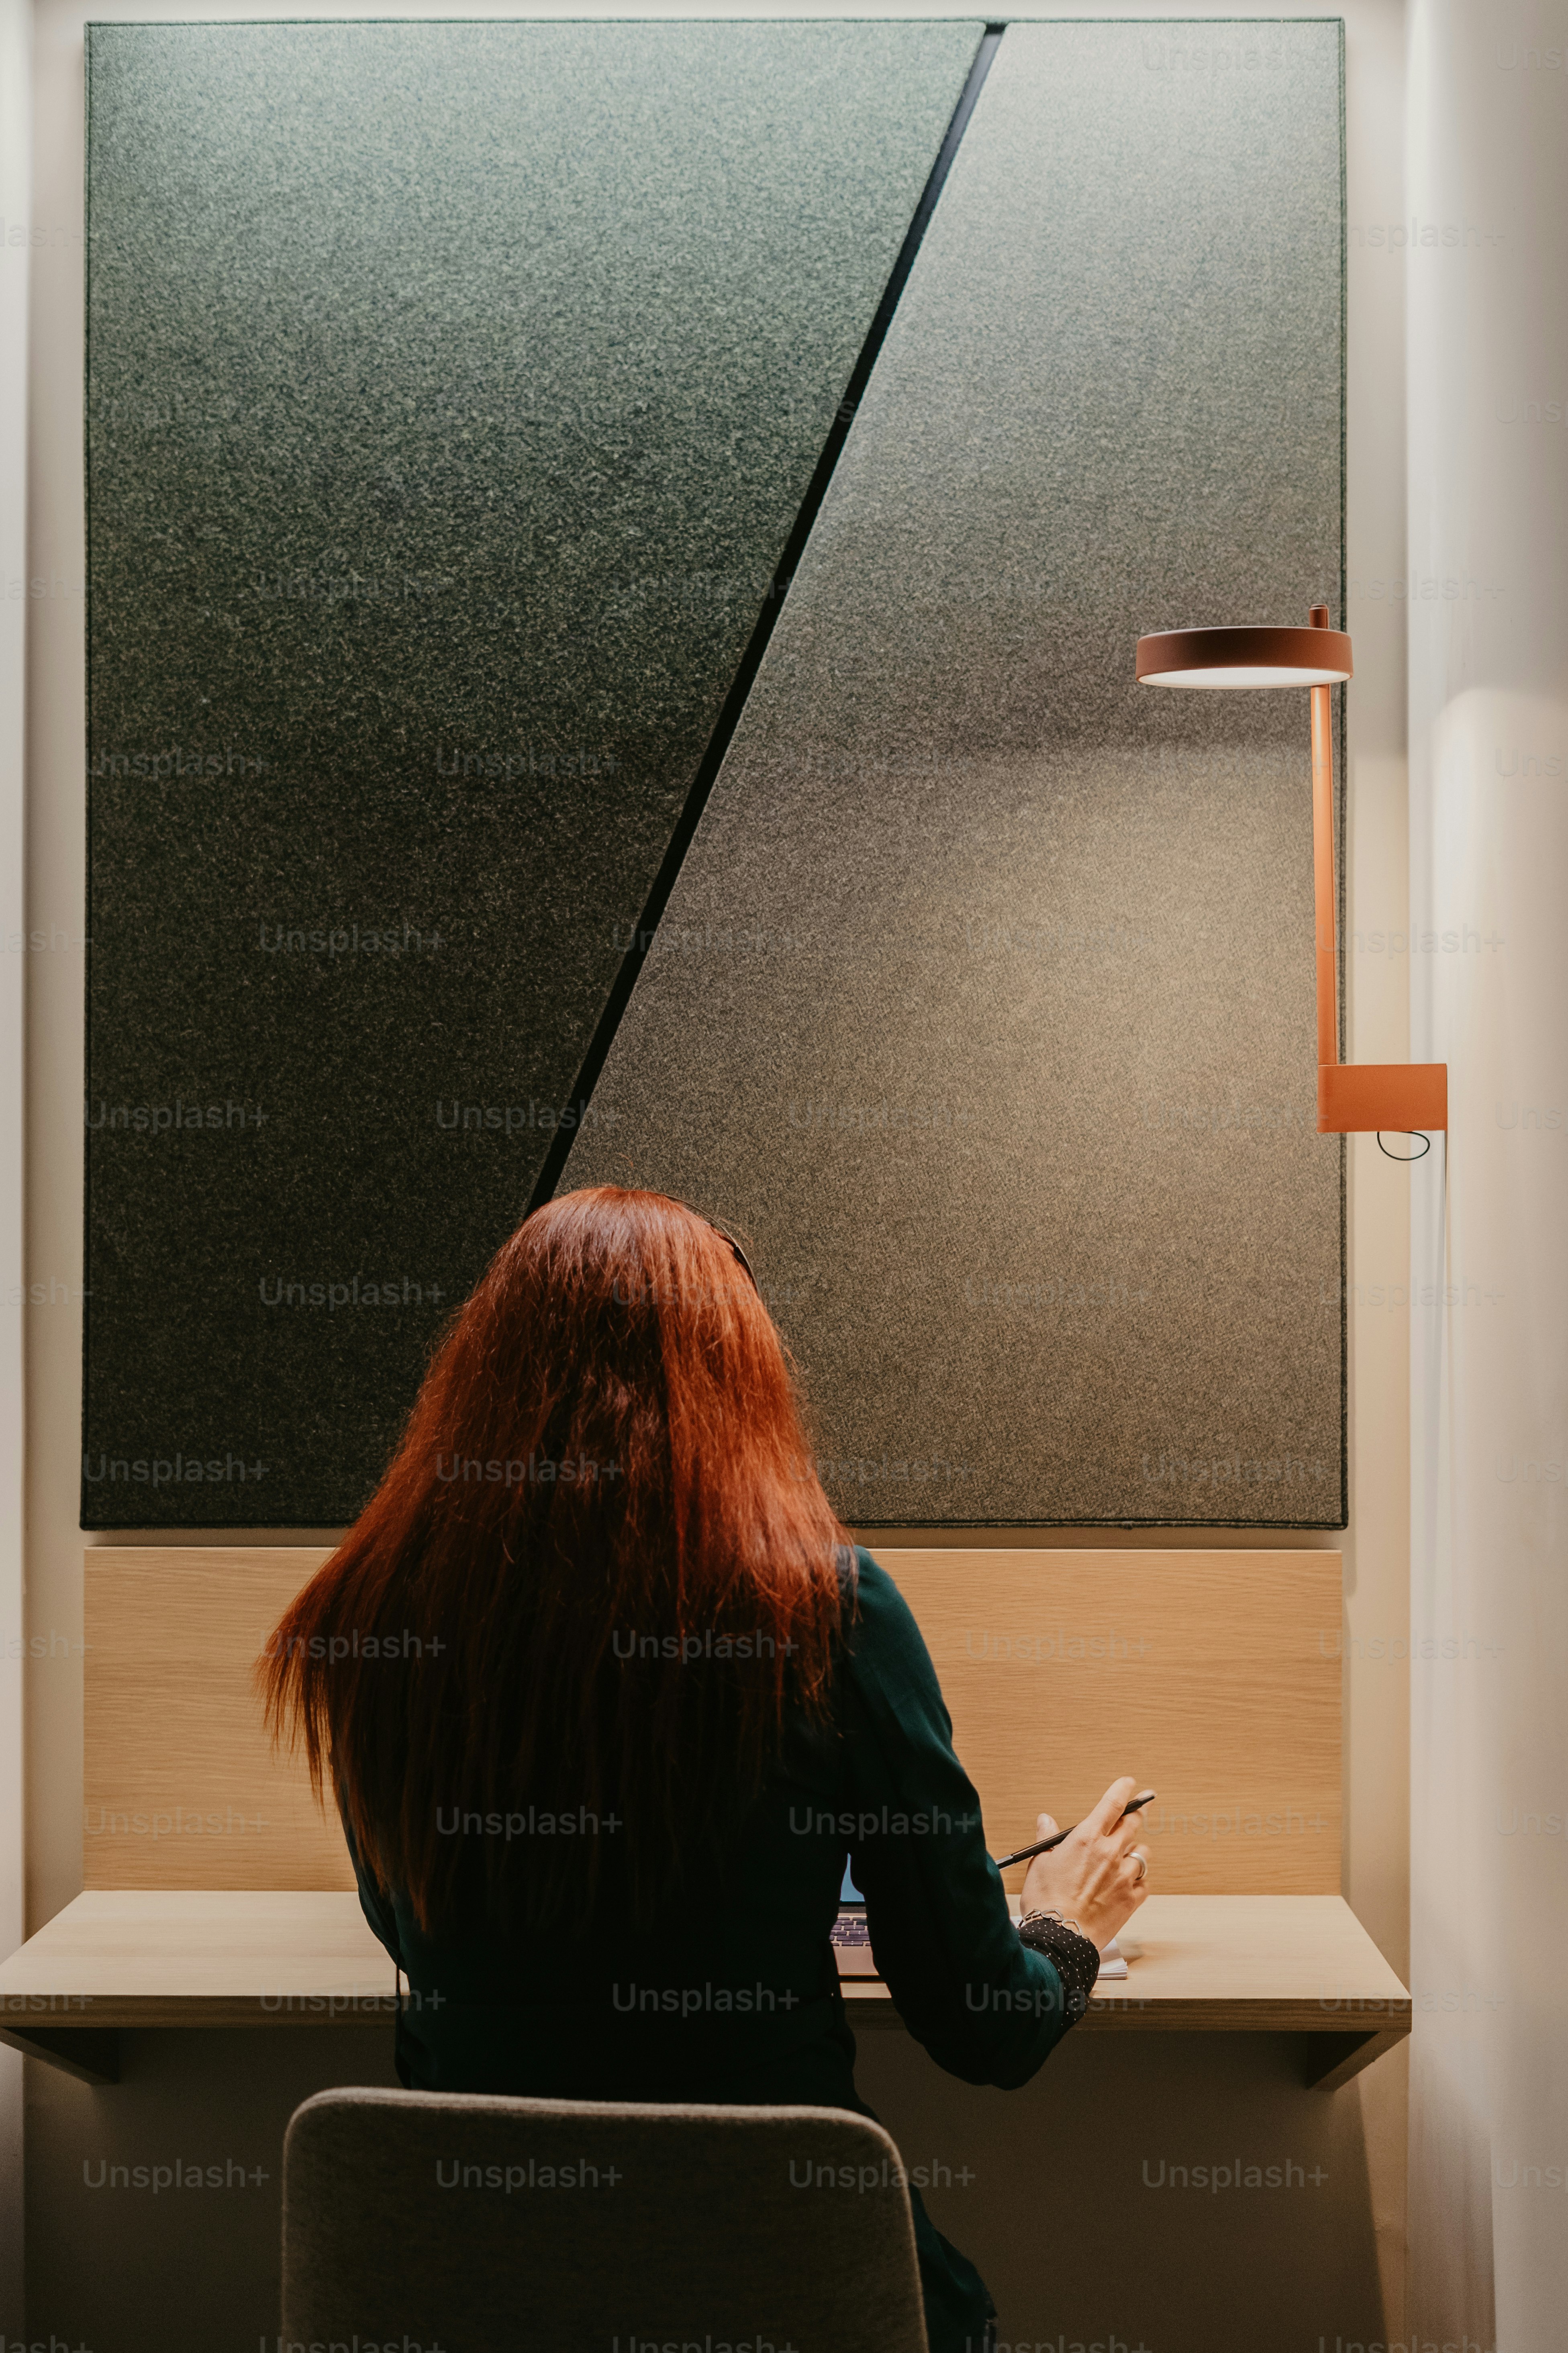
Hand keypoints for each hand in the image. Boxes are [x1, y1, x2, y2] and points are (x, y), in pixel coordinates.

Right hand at [1019, 1776, 1150, 1952]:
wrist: (1061, 1939)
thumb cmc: (1046, 1901)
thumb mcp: (1039, 1863)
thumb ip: (1047, 1838)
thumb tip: (1045, 1820)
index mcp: (1086, 1838)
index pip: (1112, 1804)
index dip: (1124, 1790)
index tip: (1130, 1784)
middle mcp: (1110, 1853)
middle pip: (1133, 1824)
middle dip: (1137, 1813)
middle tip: (1140, 1808)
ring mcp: (1124, 1876)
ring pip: (1142, 1853)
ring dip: (1135, 1851)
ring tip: (1125, 1857)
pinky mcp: (1132, 1899)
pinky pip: (1145, 1882)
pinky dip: (1139, 1880)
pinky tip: (1128, 1883)